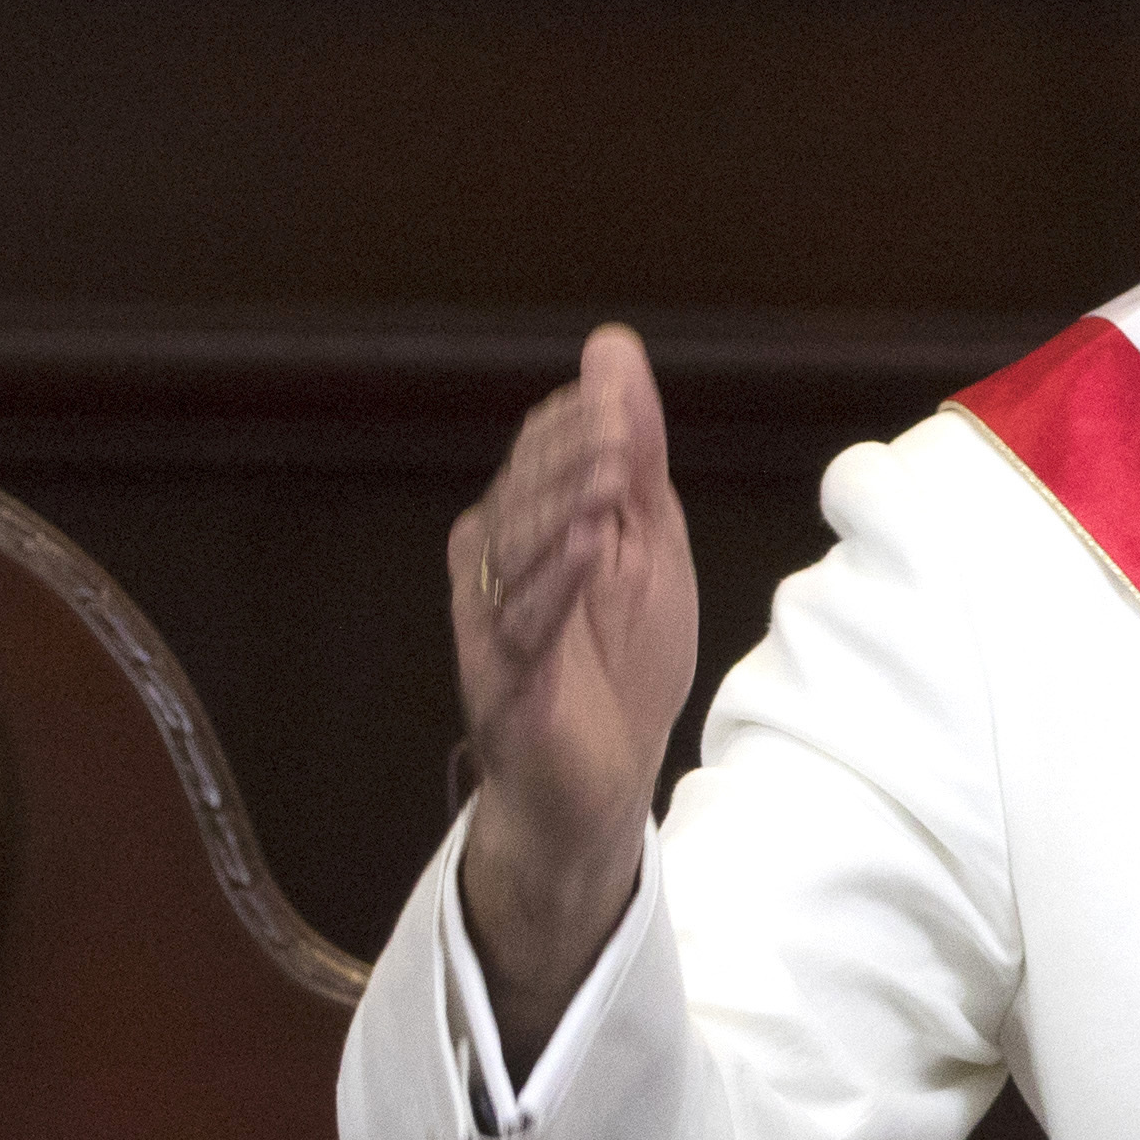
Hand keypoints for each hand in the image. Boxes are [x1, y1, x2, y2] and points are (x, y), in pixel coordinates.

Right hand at [450, 324, 698, 1055]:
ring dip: (563, 507)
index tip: (620, 400)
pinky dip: (558, 581)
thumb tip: (612, 348)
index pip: (542, 457)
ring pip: (518, 552)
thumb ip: (631, 451)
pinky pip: (524, 623)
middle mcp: (492, 569)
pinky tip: (590, 543)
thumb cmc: (619, 665)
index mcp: (523, 529)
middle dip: (570, 459)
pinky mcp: (504, 684)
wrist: (602, 792)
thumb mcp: (647, 543)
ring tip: (609, 472)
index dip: (580, 426)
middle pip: (524, 497)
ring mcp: (492, 627)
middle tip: (617, 427)